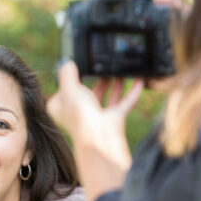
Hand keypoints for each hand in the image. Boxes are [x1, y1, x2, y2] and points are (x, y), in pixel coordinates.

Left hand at [47, 61, 142, 200]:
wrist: (100, 137)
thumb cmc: (80, 115)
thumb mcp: (70, 90)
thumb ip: (67, 75)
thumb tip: (67, 63)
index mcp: (62, 108)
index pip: (64, 91)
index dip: (70, 80)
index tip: (78, 67)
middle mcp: (78, 113)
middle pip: (87, 93)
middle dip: (97, 80)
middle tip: (104, 66)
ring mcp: (97, 117)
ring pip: (106, 97)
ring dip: (114, 84)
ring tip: (120, 70)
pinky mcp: (113, 120)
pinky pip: (124, 103)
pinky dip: (132, 92)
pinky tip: (139, 80)